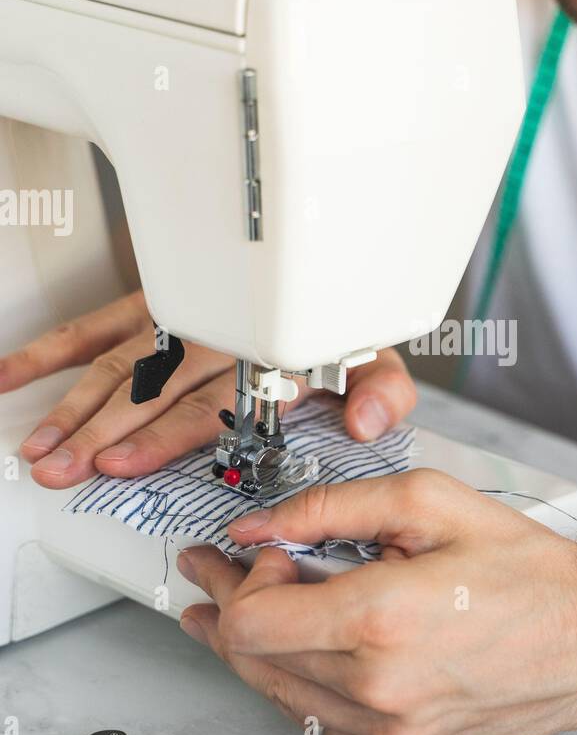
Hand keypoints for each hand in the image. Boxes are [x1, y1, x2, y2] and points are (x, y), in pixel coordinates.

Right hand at [2, 290, 415, 488]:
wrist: (324, 266)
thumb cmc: (336, 327)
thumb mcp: (375, 356)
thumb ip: (381, 391)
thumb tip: (366, 421)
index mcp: (259, 356)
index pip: (201, 406)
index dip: (157, 437)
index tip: (119, 463)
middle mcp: (211, 336)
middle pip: (145, 391)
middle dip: (97, 433)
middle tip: (60, 468)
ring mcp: (175, 319)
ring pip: (114, 364)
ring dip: (71, 405)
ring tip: (39, 446)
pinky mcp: (152, 305)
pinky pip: (96, 326)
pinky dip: (52, 350)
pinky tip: (14, 374)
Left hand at [175, 470, 576, 734]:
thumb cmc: (525, 569)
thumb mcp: (429, 503)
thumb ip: (330, 508)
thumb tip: (257, 526)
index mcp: (380, 622)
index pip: (251, 623)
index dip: (235, 583)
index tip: (252, 554)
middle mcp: (378, 689)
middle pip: (253, 663)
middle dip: (229, 612)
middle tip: (221, 578)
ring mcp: (391, 734)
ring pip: (281, 698)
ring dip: (262, 651)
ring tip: (257, 611)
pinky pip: (323, 725)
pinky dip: (305, 686)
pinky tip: (314, 652)